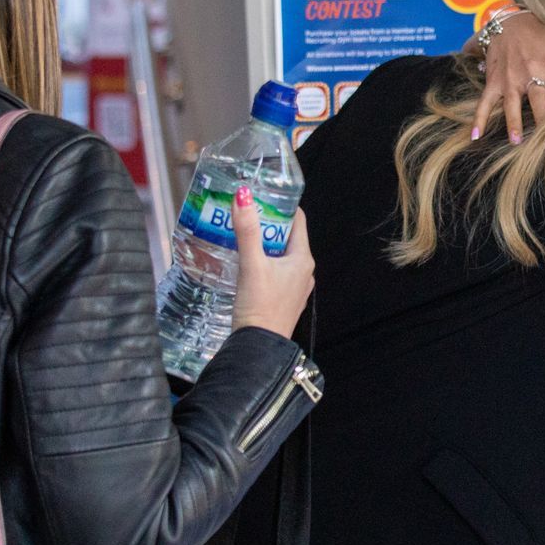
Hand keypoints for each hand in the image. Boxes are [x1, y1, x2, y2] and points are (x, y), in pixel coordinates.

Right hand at [230, 189, 314, 338]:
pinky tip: (243, 262)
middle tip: (245, 214)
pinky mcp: (282, 299)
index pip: (297, 221)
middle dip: (268, 225)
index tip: (262, 196)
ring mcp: (294, 287)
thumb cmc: (260, 307)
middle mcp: (303, 272)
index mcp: (303, 259)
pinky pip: (274, 272)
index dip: (281, 206)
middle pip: (287, 238)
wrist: (258, 348)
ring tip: (241, 235)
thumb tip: (243, 196)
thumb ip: (247, 231)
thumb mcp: (252, 265)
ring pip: (279, 256)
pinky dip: (261, 262)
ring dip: (263, 245)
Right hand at [469, 11, 544, 144]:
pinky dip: (478, 119)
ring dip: (514, 124)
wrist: (511, 22)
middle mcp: (531, 75)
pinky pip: (484, 101)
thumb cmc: (544, 34)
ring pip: (512, 106)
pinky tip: (476, 136)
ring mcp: (510, 79)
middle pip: (540, 105)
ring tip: (516, 142)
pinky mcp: (494, 81)